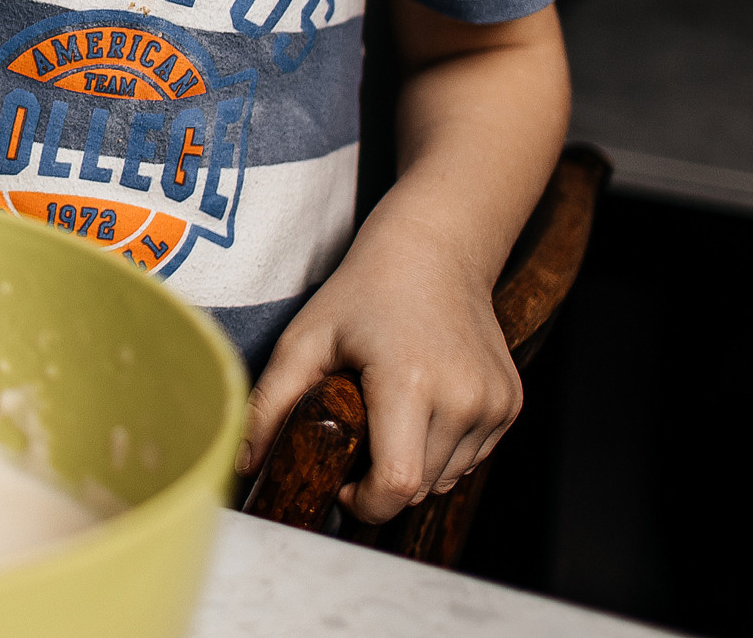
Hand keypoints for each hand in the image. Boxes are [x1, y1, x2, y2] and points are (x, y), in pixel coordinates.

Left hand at [237, 220, 519, 523]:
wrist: (436, 249)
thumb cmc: (365, 290)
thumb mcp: (307, 338)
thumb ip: (271, 403)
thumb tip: (242, 463)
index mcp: (410, 382)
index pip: (398, 485)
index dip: (365, 503)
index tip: (344, 485)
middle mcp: (462, 398)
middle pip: (420, 488)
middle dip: (382, 483)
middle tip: (359, 439)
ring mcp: (494, 402)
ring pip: (448, 479)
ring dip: (414, 467)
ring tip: (389, 416)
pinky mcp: (510, 403)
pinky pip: (471, 457)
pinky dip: (442, 450)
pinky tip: (421, 407)